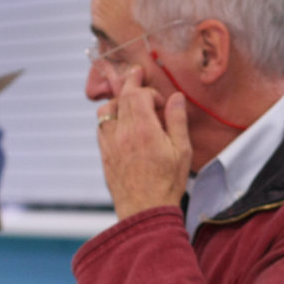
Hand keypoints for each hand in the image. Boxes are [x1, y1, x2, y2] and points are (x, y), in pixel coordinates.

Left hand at [96, 66, 191, 219]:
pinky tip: (119, 122)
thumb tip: (176, 98)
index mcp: (144, 129)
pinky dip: (109, 118)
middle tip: (135, 73)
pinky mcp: (104, 153)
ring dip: (117, 101)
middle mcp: (123, 132)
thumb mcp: (182, 152)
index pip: (139, 95)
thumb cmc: (167, 183)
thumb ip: (177, 121)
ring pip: (106, 109)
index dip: (150, 92)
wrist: (145, 210)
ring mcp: (110, 142)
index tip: (161, 103)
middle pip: (122, 97)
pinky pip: (101, 127)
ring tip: (128, 102)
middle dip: (130, 82)